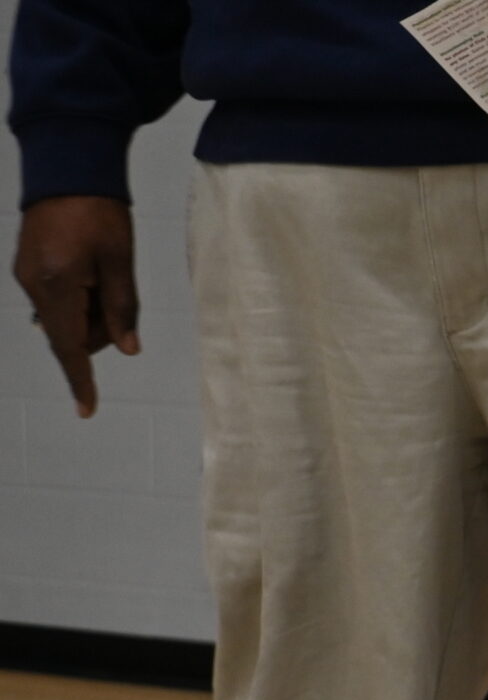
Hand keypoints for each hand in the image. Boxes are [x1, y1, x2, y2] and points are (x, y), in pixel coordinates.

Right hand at [14, 196, 138, 419]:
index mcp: (55, 287)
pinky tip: (93, 273)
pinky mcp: (30, 266)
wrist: (67, 168)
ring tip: (106, 276)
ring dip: (90, 313)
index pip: (69, 348)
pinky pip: (58, 299)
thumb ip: (123, 308)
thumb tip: (127, 348)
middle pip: (69, 335)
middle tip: (119, 298)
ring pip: (65, 318)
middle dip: (99, 331)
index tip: (87, 410)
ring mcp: (27, 275)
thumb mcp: (120, 262)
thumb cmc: (99, 212)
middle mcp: (33, 286)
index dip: (81, 380)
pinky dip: (80, 299)